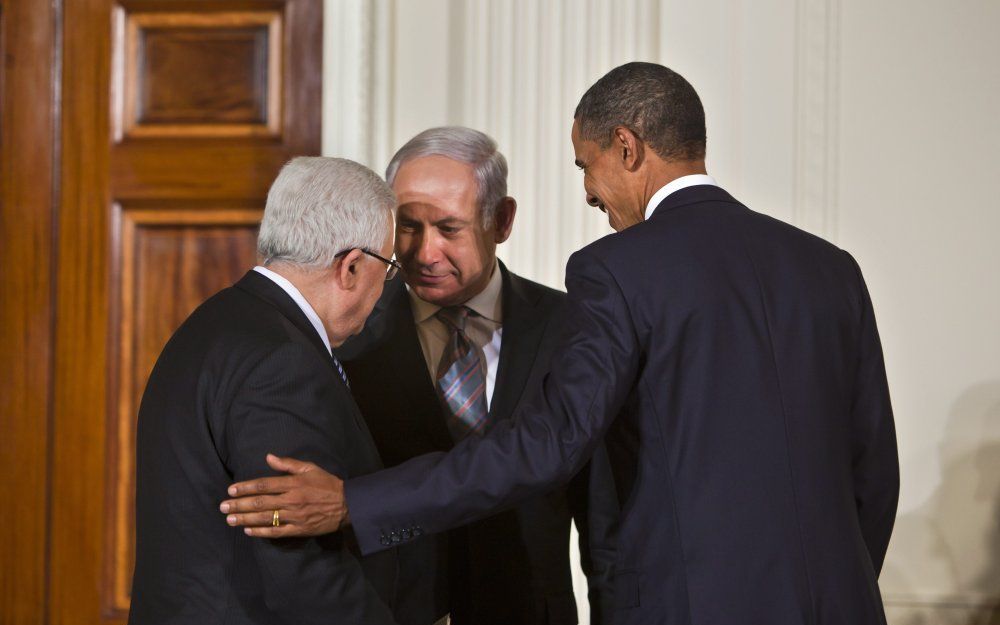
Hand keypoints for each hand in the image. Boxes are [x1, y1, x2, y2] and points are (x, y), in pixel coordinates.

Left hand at [219, 454, 349, 536]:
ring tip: (230, 519)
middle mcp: (291, 499)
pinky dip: (261, 532)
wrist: (347, 504)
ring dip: (245, 518)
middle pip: (260, 502)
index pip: (264, 485)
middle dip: (239, 504)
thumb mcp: (310, 468)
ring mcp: (295, 516)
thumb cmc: (327, 484)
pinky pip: (277, 532)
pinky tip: (249, 531)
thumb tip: (268, 457)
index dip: (246, 488)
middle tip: (223, 507)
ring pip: (265, 518)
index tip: (231, 490)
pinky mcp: (299, 529)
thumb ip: (288, 464)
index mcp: (293, 483)